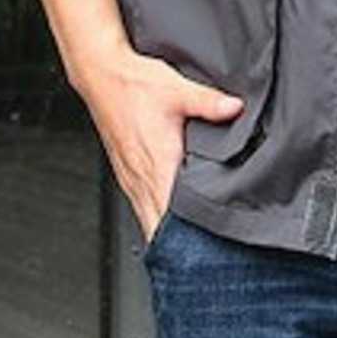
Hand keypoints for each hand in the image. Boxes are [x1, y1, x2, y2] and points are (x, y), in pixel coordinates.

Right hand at [75, 46, 242, 241]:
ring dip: (165, 234)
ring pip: (148, 218)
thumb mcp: (177, 89)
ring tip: (190, 250)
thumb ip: (208, 102)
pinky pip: (141, 204)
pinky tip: (170, 218)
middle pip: (158, 227)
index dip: (184, 240)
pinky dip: (155, 216)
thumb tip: (234, 108)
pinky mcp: (127, 171)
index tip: (203, 255)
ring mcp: (131, 176)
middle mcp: (140, 176)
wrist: (102, 75)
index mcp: (156, 163)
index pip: (168, 216)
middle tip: (204, 262)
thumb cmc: (133, 84)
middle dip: (178, 247)